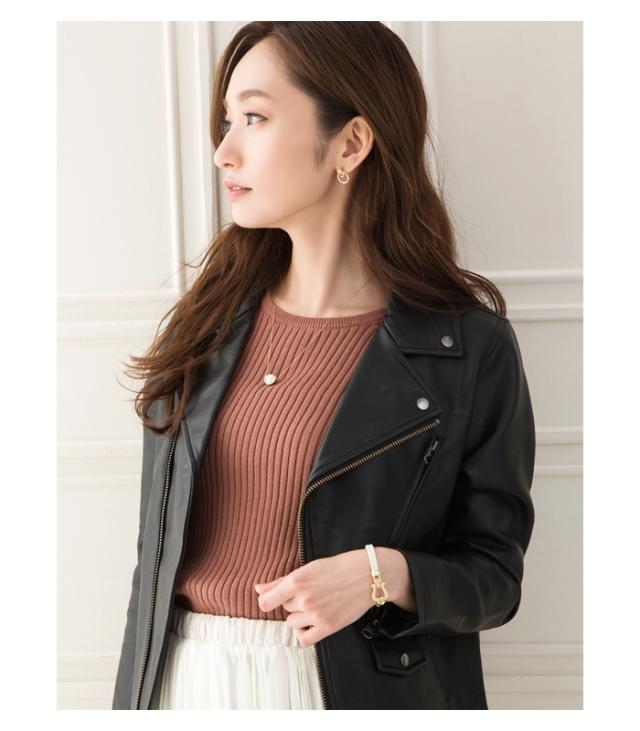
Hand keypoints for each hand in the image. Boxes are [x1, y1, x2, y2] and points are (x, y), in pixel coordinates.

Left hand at [254, 549, 374, 646]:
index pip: (266, 601)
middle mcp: (304, 599)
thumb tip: (258, 589)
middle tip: (311, 592)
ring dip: (299, 616)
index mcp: (296, 581)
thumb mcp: (308, 568)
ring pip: (292, 622)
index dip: (268, 601)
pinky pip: (304, 639)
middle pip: (284, 608)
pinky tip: (312, 623)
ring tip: (315, 604)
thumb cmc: (339, 567)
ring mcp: (316, 614)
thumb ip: (280, 581)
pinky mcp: (328, 627)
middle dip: (293, 601)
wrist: (367, 576)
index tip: (273, 599)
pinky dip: (304, 633)